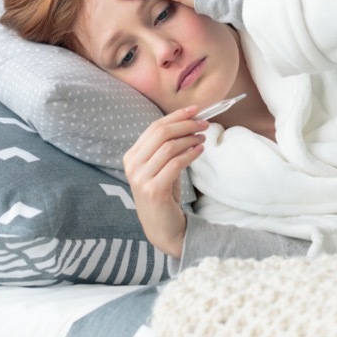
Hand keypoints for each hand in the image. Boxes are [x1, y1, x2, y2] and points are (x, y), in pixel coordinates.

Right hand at [122, 106, 207, 258]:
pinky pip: (174, 164)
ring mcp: (140, 178)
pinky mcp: (153, 189)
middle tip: (204, 124)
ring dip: (189, 139)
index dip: (176, 116)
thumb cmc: (165, 194)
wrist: (162, 227)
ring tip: (204, 138)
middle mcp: (132, 165)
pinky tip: (199, 151)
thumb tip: (189, 123)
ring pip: (168, 147)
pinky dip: (189, 154)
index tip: (195, 109)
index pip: (154, 127)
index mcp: (132, 156)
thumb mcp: (162, 167)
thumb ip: (167, 148)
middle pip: (160, 133)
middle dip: (185, 125)